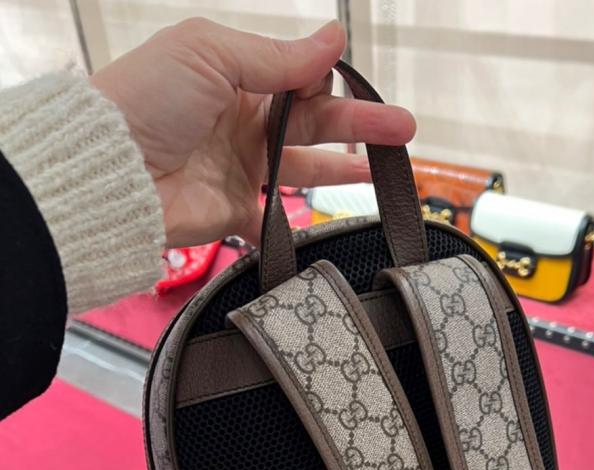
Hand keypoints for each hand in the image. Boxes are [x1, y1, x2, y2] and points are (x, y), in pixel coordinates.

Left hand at [91, 18, 414, 247]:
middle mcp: (240, 122)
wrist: (109, 171)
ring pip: (303, 169)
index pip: (298, 79)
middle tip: (403, 129)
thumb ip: (278, 56)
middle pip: (312, 123)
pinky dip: (297, 226)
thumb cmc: (147, 100)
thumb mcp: (213, 55)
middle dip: (359, 124)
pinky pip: (273, 222)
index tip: (355, 88)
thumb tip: (335, 37)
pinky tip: (331, 223)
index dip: (330, 84)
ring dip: (342, 170)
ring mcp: (239, 169)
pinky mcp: (232, 212)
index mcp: (235, 76)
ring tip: (381, 172)